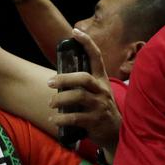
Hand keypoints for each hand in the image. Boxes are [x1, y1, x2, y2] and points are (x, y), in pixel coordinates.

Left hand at [48, 28, 121, 154]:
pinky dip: (61, 119)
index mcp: (101, 80)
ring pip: (78, 97)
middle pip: (83, 78)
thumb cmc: (100, 109)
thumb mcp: (97, 93)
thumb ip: (82, 84)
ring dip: (60, 99)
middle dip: (64, 79)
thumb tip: (57, 78)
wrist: (115, 133)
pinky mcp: (96, 121)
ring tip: (51, 103)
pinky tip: (54, 119)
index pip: (97, 56)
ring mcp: (100, 105)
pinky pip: (76, 118)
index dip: (87, 43)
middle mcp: (102, 90)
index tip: (75, 32)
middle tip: (49, 83)